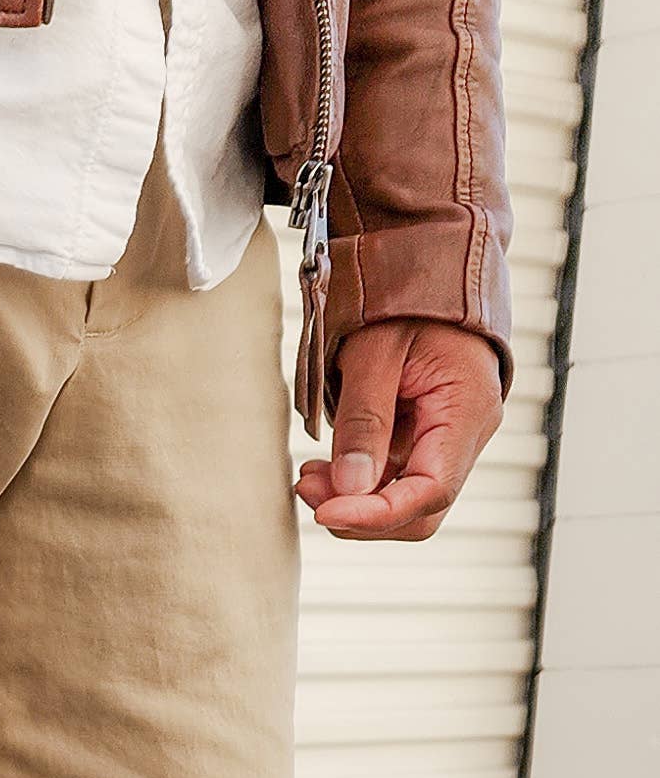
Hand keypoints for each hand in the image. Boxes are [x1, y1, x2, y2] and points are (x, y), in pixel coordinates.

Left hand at [296, 318, 504, 541]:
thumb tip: (349, 488)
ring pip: (406, 498)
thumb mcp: (376, 351)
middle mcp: (469, 431)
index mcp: (468, 408)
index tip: (325, 512)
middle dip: (362, 513)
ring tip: (309, 476)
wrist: (428, 263)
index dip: (377, 514)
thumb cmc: (408, 296)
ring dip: (355, 498)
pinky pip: (397, 476)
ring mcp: (450, 435)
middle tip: (307, 489)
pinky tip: (326, 468)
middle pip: (422, 508)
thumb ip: (364, 420)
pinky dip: (359, 481)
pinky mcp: (428, 434)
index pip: (431, 491)